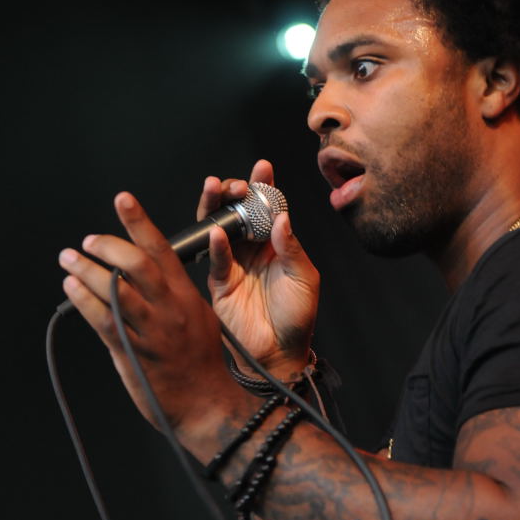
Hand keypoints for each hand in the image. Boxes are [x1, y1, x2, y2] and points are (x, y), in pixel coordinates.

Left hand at [58, 190, 243, 455]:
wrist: (207, 404)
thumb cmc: (202, 364)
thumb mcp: (199, 319)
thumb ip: (173, 296)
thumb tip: (142, 277)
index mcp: (186, 297)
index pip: (162, 250)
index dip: (140, 221)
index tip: (123, 199)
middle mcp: (170, 309)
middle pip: (136, 264)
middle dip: (107, 246)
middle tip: (88, 241)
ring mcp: (153, 331)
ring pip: (116, 290)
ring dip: (86, 270)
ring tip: (69, 260)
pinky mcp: (135, 353)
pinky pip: (105, 321)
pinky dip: (84, 301)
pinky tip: (72, 289)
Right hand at [199, 159, 319, 376]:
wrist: (280, 353)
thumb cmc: (298, 317)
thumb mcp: (304, 278)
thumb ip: (292, 247)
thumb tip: (282, 217)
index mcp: (277, 243)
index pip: (269, 207)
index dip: (264, 186)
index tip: (263, 166)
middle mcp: (253, 248)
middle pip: (238, 211)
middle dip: (234, 192)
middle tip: (235, 184)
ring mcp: (234, 263)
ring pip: (220, 227)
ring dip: (216, 207)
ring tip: (215, 188)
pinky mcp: (219, 282)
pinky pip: (214, 259)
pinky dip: (214, 244)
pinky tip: (217, 232)